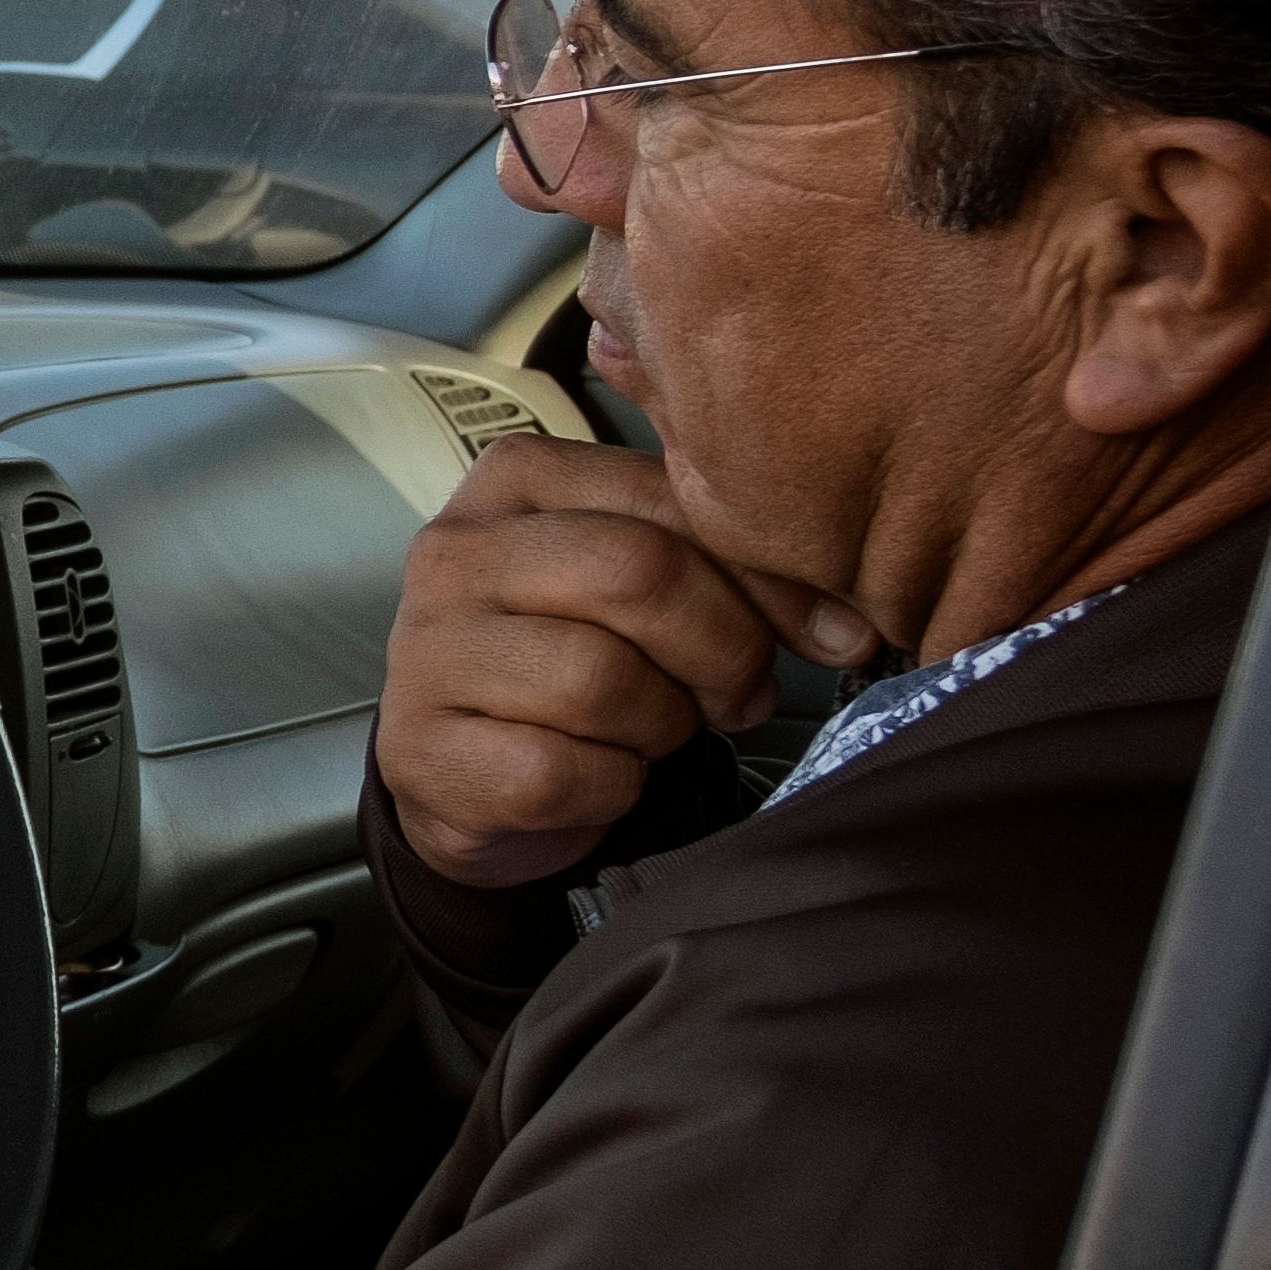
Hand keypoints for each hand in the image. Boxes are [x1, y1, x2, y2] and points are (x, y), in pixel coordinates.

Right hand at [374, 433, 871, 890]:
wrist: (466, 770)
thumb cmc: (574, 658)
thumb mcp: (646, 583)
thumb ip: (730, 564)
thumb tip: (848, 625)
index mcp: (519, 479)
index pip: (673, 499)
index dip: (768, 578)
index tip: (821, 634)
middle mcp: (455, 548)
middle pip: (638, 574)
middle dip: (722, 650)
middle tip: (735, 695)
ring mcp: (425, 649)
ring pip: (601, 681)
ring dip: (660, 727)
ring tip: (649, 731)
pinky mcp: (422, 748)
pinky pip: (562, 773)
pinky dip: (610, 790)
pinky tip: (598, 777)